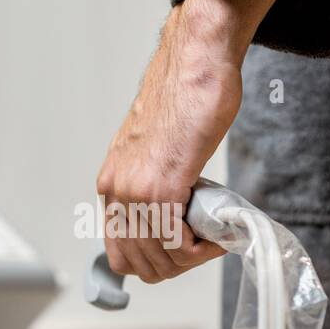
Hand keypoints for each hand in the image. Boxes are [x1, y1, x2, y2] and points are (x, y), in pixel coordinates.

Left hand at [96, 0, 281, 282]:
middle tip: (204, 248)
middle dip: (176, 266)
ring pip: (159, 258)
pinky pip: (177, 242)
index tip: (183, 251)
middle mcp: (117, 191)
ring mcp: (137, 191)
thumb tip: (171, 215)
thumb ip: (155, 183)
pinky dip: (202, 249)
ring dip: (192, 259)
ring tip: (214, 238)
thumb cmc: (186, 97)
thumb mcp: (156, 152)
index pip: (119, 253)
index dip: (155, 263)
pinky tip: (217, 234)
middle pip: (139, 263)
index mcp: (112, 185)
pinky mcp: (163, 185)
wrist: (196, 62)